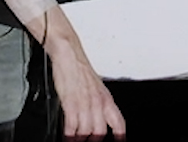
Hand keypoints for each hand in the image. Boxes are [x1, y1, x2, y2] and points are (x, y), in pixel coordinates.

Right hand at [42, 8, 125, 138]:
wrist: (69, 54)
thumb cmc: (80, 70)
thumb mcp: (96, 88)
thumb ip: (98, 105)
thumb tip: (96, 119)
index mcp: (107, 99)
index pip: (119, 124)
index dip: (120, 137)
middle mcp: (98, 103)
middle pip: (100, 133)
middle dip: (94, 140)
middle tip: (87, 141)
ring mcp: (85, 104)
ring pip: (86, 132)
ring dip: (80, 139)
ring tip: (75, 140)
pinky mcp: (72, 104)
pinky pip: (72, 128)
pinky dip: (69, 135)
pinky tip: (67, 137)